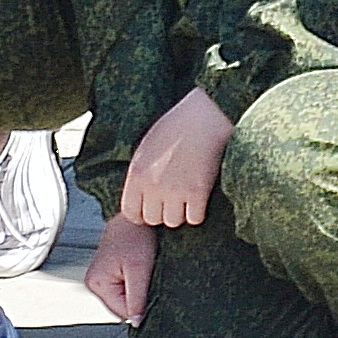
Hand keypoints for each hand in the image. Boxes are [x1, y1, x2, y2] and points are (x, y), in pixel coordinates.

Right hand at [85, 213, 156, 327]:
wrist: (134, 215)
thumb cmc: (135, 234)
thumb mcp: (140, 269)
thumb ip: (137, 298)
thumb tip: (137, 322)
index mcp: (97, 283)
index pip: (121, 313)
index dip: (140, 310)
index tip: (155, 300)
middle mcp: (94, 282)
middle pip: (121, 307)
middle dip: (138, 300)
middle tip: (151, 283)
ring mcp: (100, 277)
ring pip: (123, 298)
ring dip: (136, 293)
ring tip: (145, 275)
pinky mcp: (108, 273)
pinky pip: (123, 288)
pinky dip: (134, 285)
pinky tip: (141, 274)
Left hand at [119, 87, 233, 228]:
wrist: (206, 116)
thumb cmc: (178, 126)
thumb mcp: (147, 147)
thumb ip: (141, 174)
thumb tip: (141, 198)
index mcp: (137, 173)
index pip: (131, 213)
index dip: (142, 213)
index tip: (153, 206)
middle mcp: (153, 185)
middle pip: (153, 219)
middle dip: (163, 211)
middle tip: (174, 198)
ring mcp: (175, 190)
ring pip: (174, 221)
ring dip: (181, 213)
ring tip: (188, 196)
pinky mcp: (198, 192)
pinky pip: (195, 218)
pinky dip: (198, 211)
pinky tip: (201, 197)